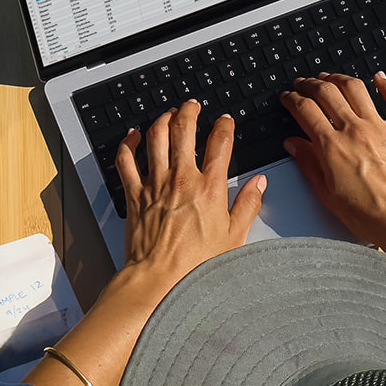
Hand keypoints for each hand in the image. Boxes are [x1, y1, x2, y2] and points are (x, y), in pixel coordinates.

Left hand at [112, 100, 265, 294]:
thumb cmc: (195, 265)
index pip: (220, 144)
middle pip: (184, 130)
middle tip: (193, 106)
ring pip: (156, 137)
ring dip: (162, 120)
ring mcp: (155, 184)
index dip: (224, 127)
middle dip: (190, 111)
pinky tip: (133, 135)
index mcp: (210, 188)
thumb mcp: (234, 236)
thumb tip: (258, 184)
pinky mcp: (134, 194)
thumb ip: (248, 205)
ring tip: (169, 113)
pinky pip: (126, 160)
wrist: (159, 280)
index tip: (225, 121)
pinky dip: (128, 144)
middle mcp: (182, 179)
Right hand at [281, 72, 385, 257]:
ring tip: (330, 77)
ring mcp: (379, 128)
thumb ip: (308, 164)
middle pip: (326, 93)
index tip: (288, 97)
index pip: (305, 110)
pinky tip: (379, 78)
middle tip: (303, 84)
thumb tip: (294, 145)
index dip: (292, 99)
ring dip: (339, 78)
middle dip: (310, 84)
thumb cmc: (370, 215)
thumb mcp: (327, 194)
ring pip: (356, 88)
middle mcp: (354, 131)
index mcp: (332, 147)